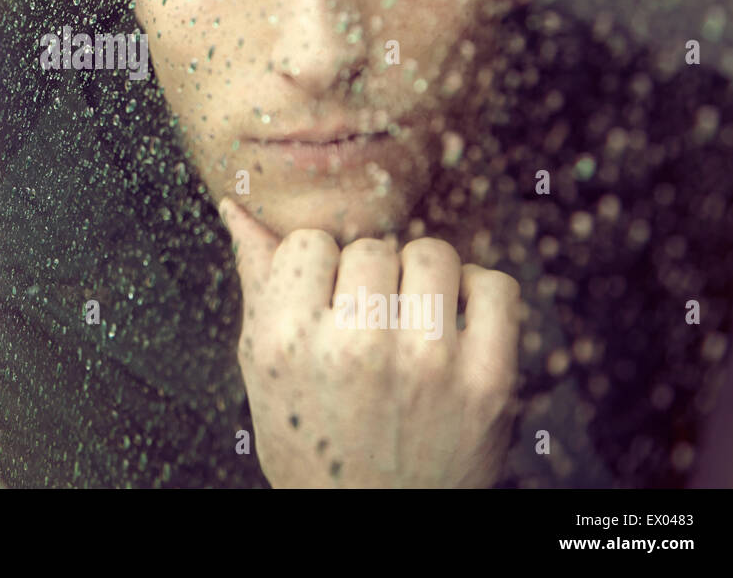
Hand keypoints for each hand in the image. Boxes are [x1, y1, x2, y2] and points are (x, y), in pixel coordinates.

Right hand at [219, 197, 520, 487]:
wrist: (371, 524)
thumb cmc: (310, 443)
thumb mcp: (262, 369)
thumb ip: (256, 282)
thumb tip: (236, 208)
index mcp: (287, 341)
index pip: (308, 241)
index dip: (317, 268)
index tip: (323, 300)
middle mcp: (354, 348)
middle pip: (371, 245)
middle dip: (369, 274)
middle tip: (366, 320)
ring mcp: (426, 364)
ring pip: (432, 253)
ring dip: (423, 277)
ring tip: (411, 317)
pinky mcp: (487, 383)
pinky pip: (496, 286)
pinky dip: (479, 294)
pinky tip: (456, 322)